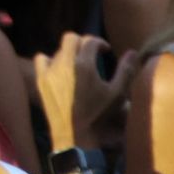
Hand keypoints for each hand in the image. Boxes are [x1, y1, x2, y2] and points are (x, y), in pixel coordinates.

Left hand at [34, 32, 137, 151]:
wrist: (74, 135)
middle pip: (70, 38)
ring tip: (77, 64)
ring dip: (69, 52)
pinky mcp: (41, 80)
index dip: (99, 42)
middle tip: (91, 54)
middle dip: (82, 42)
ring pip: (58, 49)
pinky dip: (50, 60)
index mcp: (84, 64)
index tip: (106, 51)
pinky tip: (58, 69)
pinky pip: (41, 59)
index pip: (89, 40)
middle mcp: (64, 62)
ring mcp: (49, 70)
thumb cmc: (99, 116)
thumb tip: (132, 52)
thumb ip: (125, 71)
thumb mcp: (117, 94)